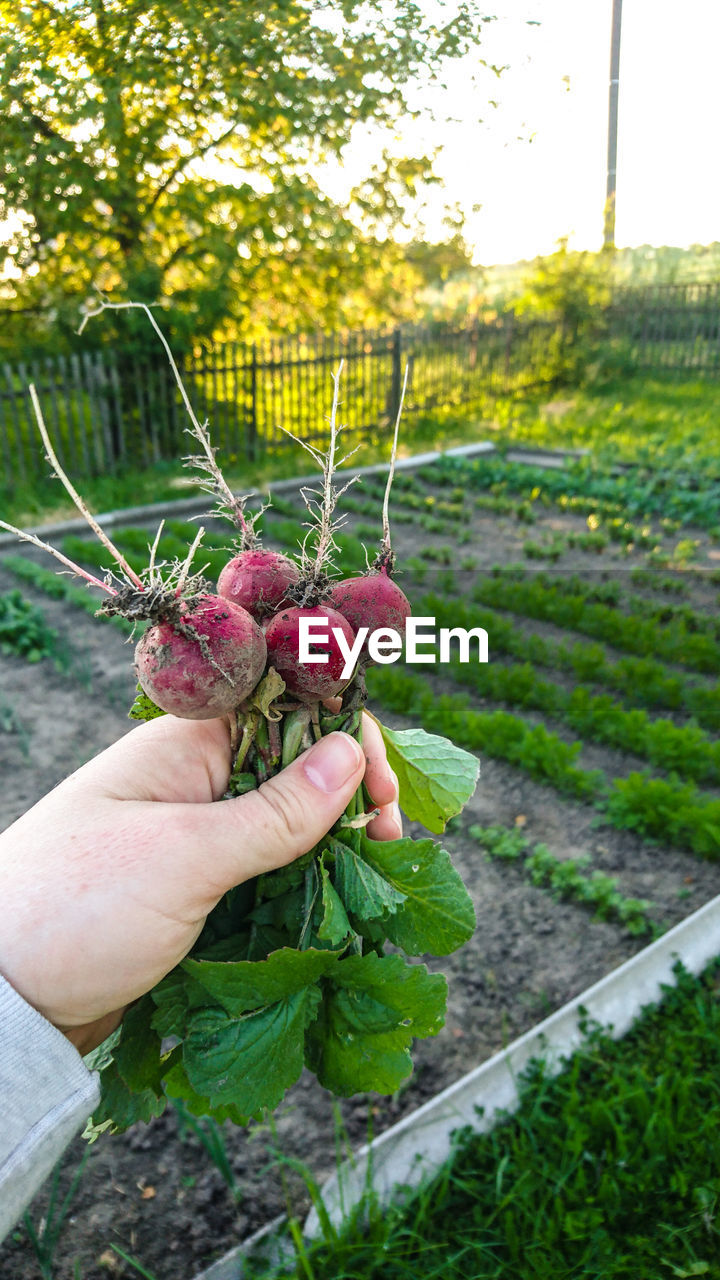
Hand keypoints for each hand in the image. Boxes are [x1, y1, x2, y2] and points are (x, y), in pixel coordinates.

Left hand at [0, 713, 399, 1054]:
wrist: (2, 1003)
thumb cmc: (77, 910)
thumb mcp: (186, 857)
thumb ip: (275, 811)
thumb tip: (351, 754)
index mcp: (183, 746)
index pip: (284, 709)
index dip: (343, 736)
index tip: (385, 787)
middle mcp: (191, 781)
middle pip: (293, 766)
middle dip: (350, 792)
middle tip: (392, 838)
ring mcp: (192, 836)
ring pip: (284, 821)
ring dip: (334, 839)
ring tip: (379, 868)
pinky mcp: (193, 888)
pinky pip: (264, 868)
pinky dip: (305, 878)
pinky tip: (338, 895)